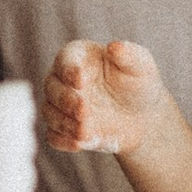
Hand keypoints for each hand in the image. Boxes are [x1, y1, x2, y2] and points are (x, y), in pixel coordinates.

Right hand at [42, 37, 176, 157]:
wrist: (142, 117)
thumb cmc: (138, 84)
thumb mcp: (141, 66)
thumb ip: (129, 55)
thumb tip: (114, 47)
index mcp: (78, 57)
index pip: (65, 60)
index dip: (69, 70)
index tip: (81, 80)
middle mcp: (63, 79)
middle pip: (52, 87)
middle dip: (66, 100)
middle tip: (84, 110)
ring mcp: (60, 106)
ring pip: (49, 113)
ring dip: (64, 123)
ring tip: (86, 133)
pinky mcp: (63, 129)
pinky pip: (53, 136)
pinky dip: (63, 141)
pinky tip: (79, 145)